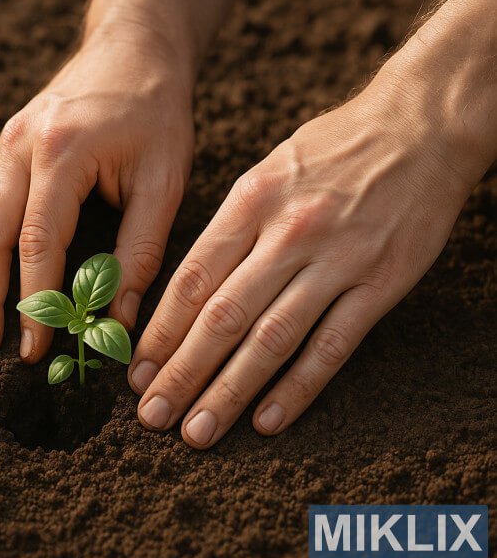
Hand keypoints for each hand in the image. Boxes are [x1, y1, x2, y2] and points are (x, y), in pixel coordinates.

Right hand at [0, 29, 195, 370]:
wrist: (131, 50)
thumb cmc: (155, 113)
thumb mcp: (164, 180)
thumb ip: (140, 251)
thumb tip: (117, 320)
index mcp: (61, 152)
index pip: (37, 242)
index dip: (34, 302)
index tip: (36, 351)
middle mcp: (17, 149)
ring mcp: (0, 148)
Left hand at [128, 66, 491, 447]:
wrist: (422, 125)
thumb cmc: (332, 150)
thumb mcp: (265, 172)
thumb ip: (229, 228)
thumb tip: (186, 291)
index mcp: (250, 202)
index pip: (192, 279)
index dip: (160, 332)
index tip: (136, 372)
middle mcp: (288, 233)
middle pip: (222, 316)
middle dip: (181, 373)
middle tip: (151, 416)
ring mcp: (337, 260)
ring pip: (270, 339)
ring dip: (228, 392)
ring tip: (196, 432)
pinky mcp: (381, 283)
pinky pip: (332, 345)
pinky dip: (298, 388)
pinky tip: (266, 421)